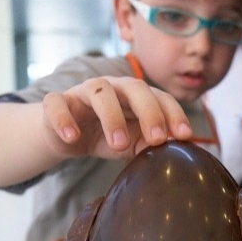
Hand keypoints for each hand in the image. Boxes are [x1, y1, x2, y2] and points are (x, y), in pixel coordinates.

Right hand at [41, 76, 192, 159]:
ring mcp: (83, 92)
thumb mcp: (131, 143)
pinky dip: (64, 119)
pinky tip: (72, 137)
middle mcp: (112, 87)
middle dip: (150, 112)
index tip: (185, 136)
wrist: (66, 136)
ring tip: (119, 145)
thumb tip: (170, 153)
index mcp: (135, 95)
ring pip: (99, 93)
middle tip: (158, 139)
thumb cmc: (105, 136)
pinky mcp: (56, 102)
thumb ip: (148, 144)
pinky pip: (57, 104)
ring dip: (112, 117)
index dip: (174, 114)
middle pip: (134, 88)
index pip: (160, 97)